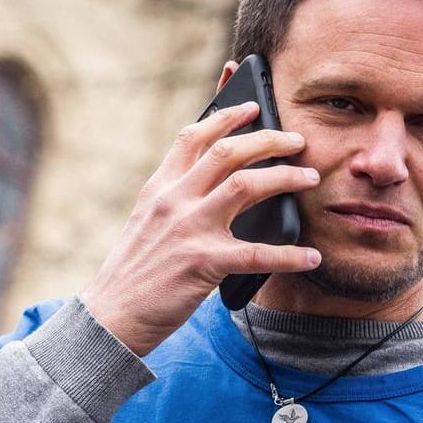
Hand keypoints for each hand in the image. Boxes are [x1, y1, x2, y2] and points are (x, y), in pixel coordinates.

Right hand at [79, 101, 323, 355]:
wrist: (112, 315)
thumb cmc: (132, 274)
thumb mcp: (145, 224)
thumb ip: (173, 200)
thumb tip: (212, 187)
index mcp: (158, 189)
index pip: (192, 137)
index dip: (225, 116)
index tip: (252, 107)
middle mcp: (173, 201)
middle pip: (227, 151)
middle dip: (269, 139)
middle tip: (297, 141)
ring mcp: (189, 229)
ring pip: (246, 185)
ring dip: (285, 178)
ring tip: (311, 178)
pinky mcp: (204, 263)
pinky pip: (258, 253)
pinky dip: (290, 255)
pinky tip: (311, 257)